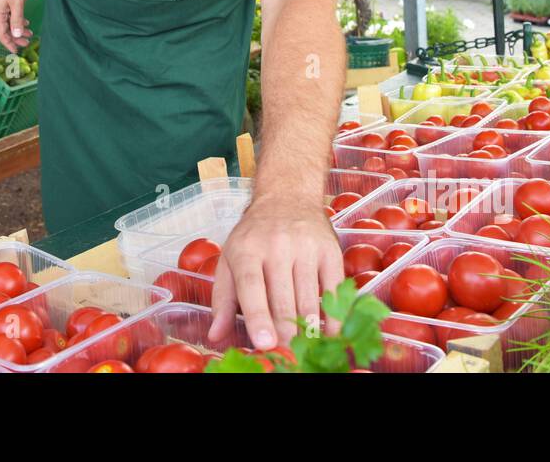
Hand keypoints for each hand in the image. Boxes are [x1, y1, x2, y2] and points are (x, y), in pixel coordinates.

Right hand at [0, 0, 31, 52]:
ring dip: (18, 29)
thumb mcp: (18, 3)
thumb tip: (17, 34)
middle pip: (5, 29)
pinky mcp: (6, 1)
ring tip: (30, 34)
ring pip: (9, 22)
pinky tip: (26, 22)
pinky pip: (11, 15)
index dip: (8, 43)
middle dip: (16, 38)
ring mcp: (1, 6)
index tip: (16, 51)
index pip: (1, 33)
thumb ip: (17, 19)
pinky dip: (18, 21)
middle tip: (27, 43)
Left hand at [207, 193, 344, 350]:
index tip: (264, 343)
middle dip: (285, 331)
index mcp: (247, 249)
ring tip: (306, 348)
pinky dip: (333, 314)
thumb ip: (222, 299)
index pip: (252, 286)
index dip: (258, 317)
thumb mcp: (229, 259)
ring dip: (308, 328)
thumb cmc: (254, 235)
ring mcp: (306, 247)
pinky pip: (334, 288)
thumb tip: (215, 335)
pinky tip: (329, 332)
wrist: (287, 196)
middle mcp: (277, 245)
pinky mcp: (330, 250)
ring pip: (309, 297)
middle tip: (287, 355)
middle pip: (283, 297)